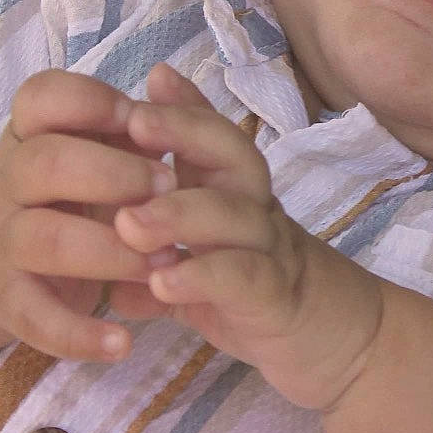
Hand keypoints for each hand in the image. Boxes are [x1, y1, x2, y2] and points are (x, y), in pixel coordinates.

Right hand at [0, 70, 181, 360]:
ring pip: (43, 239)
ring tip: (167, 260)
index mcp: (32, 133)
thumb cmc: (71, 189)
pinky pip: (36, 318)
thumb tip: (169, 88)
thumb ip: (134, 124)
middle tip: (169, 186)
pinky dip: (79, 334)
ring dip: (111, 251)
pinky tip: (123, 342)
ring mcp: (5, 241)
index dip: (91, 103)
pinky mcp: (10, 300)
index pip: (42, 98)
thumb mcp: (95, 147)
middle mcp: (10, 181)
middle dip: (114, 174)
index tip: (139, 119)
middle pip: (45, 164)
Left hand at [114, 62, 385, 408]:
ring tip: (127, 223)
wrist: (334, 341)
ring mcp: (270, 252)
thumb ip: (156, 234)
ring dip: (179, 213)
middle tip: (134, 124)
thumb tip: (97, 221)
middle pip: (234, 155)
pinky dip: (201, 277)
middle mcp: (257, 210)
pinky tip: (161, 283)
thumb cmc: (253, 290)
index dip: (183, 110)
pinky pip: (242, 279)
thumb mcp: (201, 252)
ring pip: (235, 216)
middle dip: (184, 133)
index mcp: (236, 192)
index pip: (216, 136)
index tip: (142, 91)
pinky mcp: (276, 299)